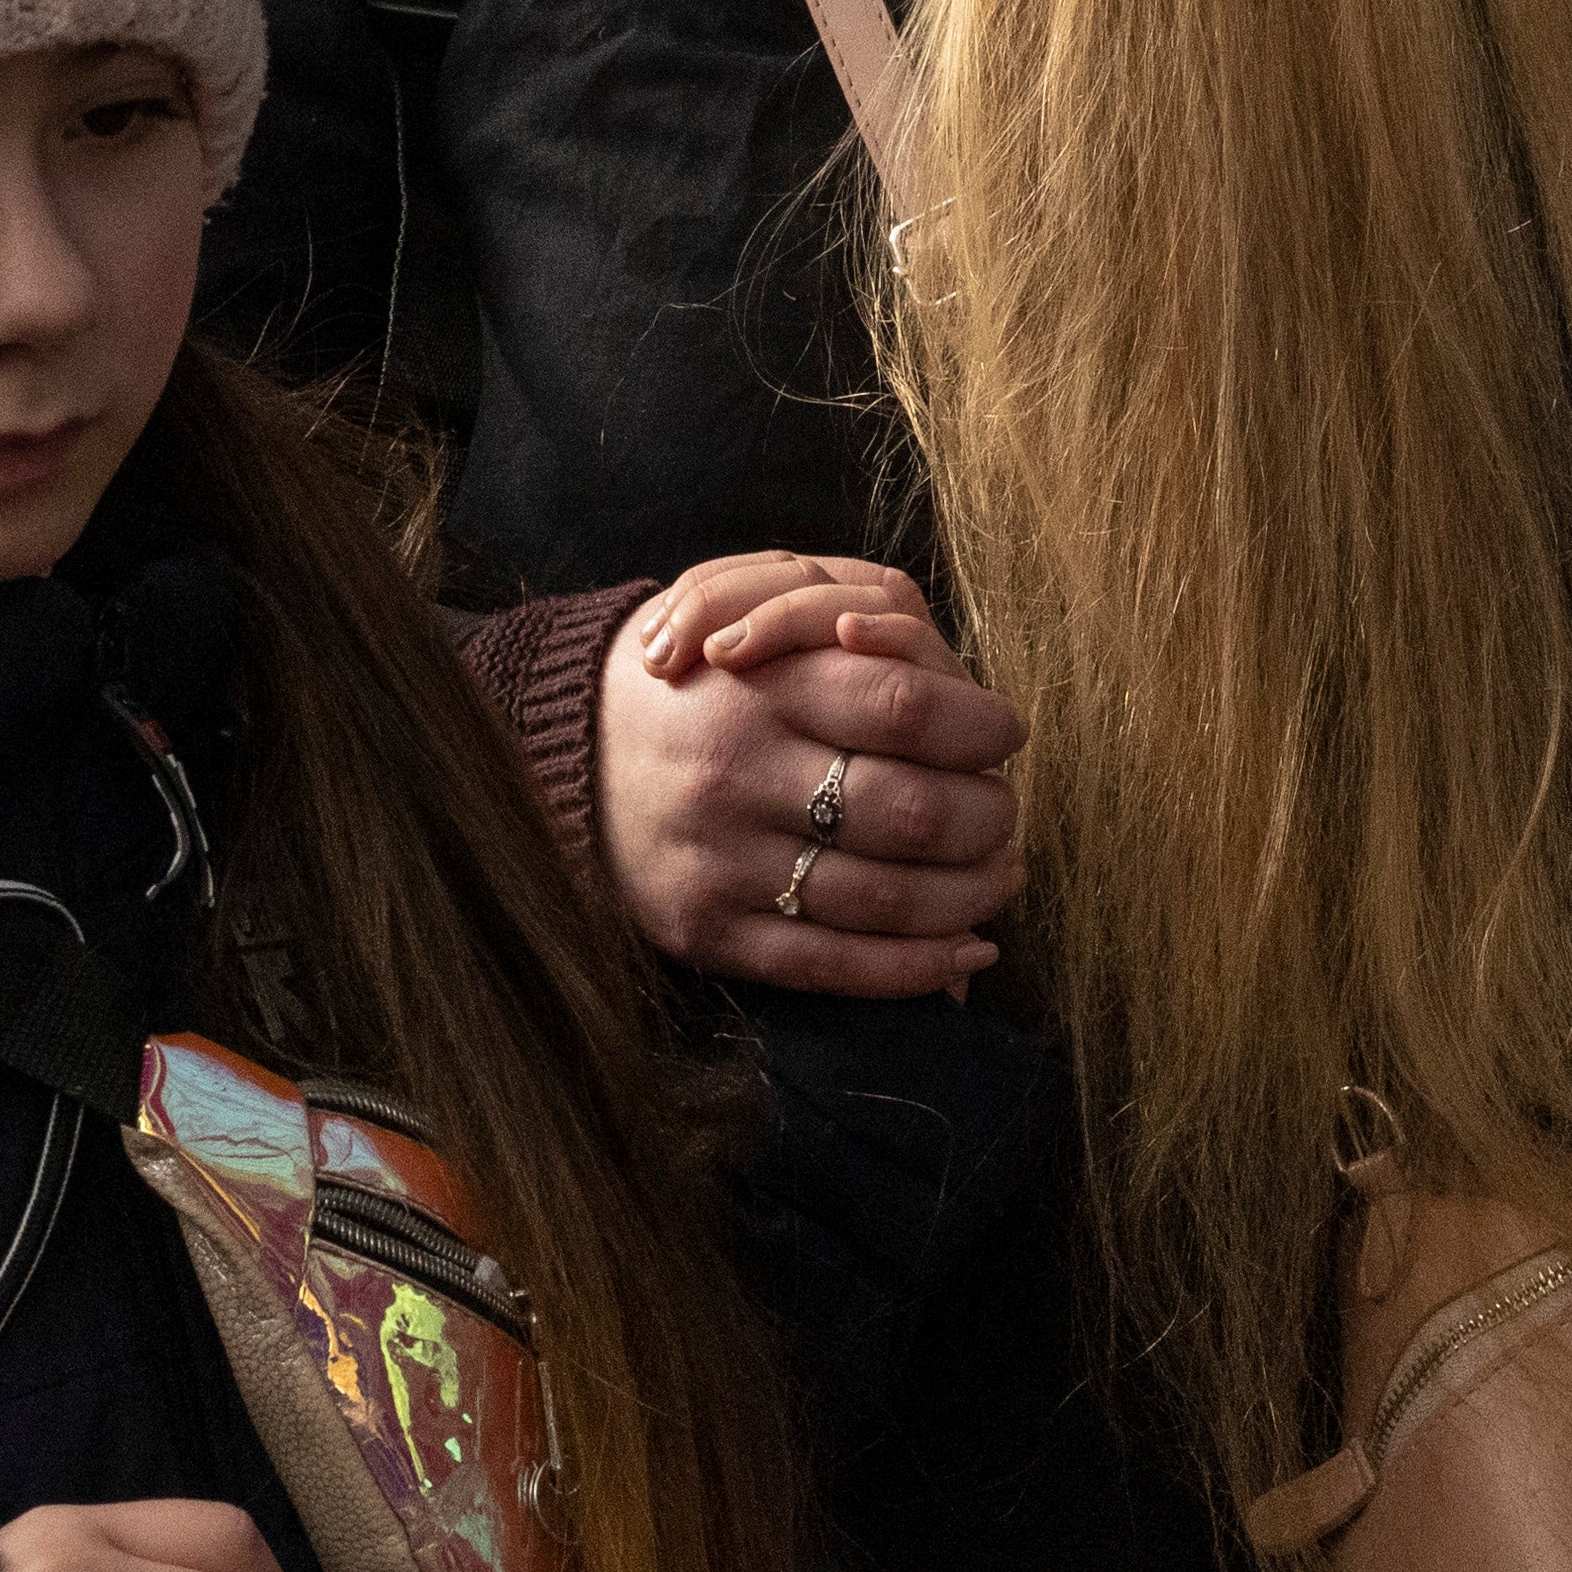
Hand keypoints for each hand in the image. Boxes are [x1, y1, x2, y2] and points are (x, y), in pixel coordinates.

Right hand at [596, 553, 1026, 995]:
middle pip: (912, 810)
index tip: (1003, 734)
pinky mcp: (709, 930)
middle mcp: (736, 773)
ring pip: (886, 898)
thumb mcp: (762, 601)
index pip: (905, 705)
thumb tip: (959, 684)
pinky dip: (919, 969)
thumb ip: (863, 613)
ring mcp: (721, 860)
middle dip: (989, 818)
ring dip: (972, 896)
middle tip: (1004, 813)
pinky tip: (969, 953)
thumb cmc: (704, 672)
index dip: (980, 727)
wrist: (567, 751)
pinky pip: (835, 966)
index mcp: (758, 683)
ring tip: (1001, 876)